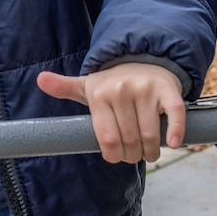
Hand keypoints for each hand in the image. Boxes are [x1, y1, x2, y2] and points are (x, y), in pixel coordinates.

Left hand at [36, 62, 185, 164]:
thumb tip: (40, 79)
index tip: (118, 157)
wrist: (142, 58)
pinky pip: (175, 115)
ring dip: (152, 151)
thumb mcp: (87, 84)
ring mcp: (146, 89)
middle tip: (135, 156)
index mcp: (99, 94)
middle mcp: (121, 90)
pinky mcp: (167, 89)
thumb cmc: (112, 82)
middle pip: (129, 140)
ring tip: (150, 152)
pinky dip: (176, 132)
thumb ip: (64, 87)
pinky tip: (173, 144)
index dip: (114, 156)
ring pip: (150, 134)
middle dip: (133, 156)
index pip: (107, 139)